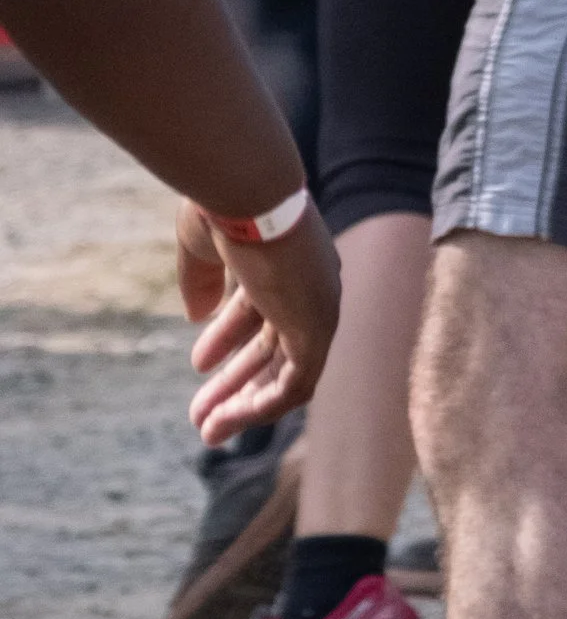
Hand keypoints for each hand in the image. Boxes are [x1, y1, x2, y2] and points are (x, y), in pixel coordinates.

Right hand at [174, 196, 340, 442]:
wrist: (247, 189)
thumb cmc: (223, 206)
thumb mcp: (204, 245)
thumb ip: (202, 279)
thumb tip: (196, 314)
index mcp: (287, 259)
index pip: (264, 309)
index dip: (229, 338)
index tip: (199, 365)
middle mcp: (310, 283)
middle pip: (276, 345)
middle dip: (236, 382)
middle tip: (201, 412)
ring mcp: (318, 305)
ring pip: (286, 371)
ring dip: (245, 403)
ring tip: (206, 429)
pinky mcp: (318, 327)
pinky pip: (297, 383)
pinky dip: (263, 405)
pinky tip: (228, 419)